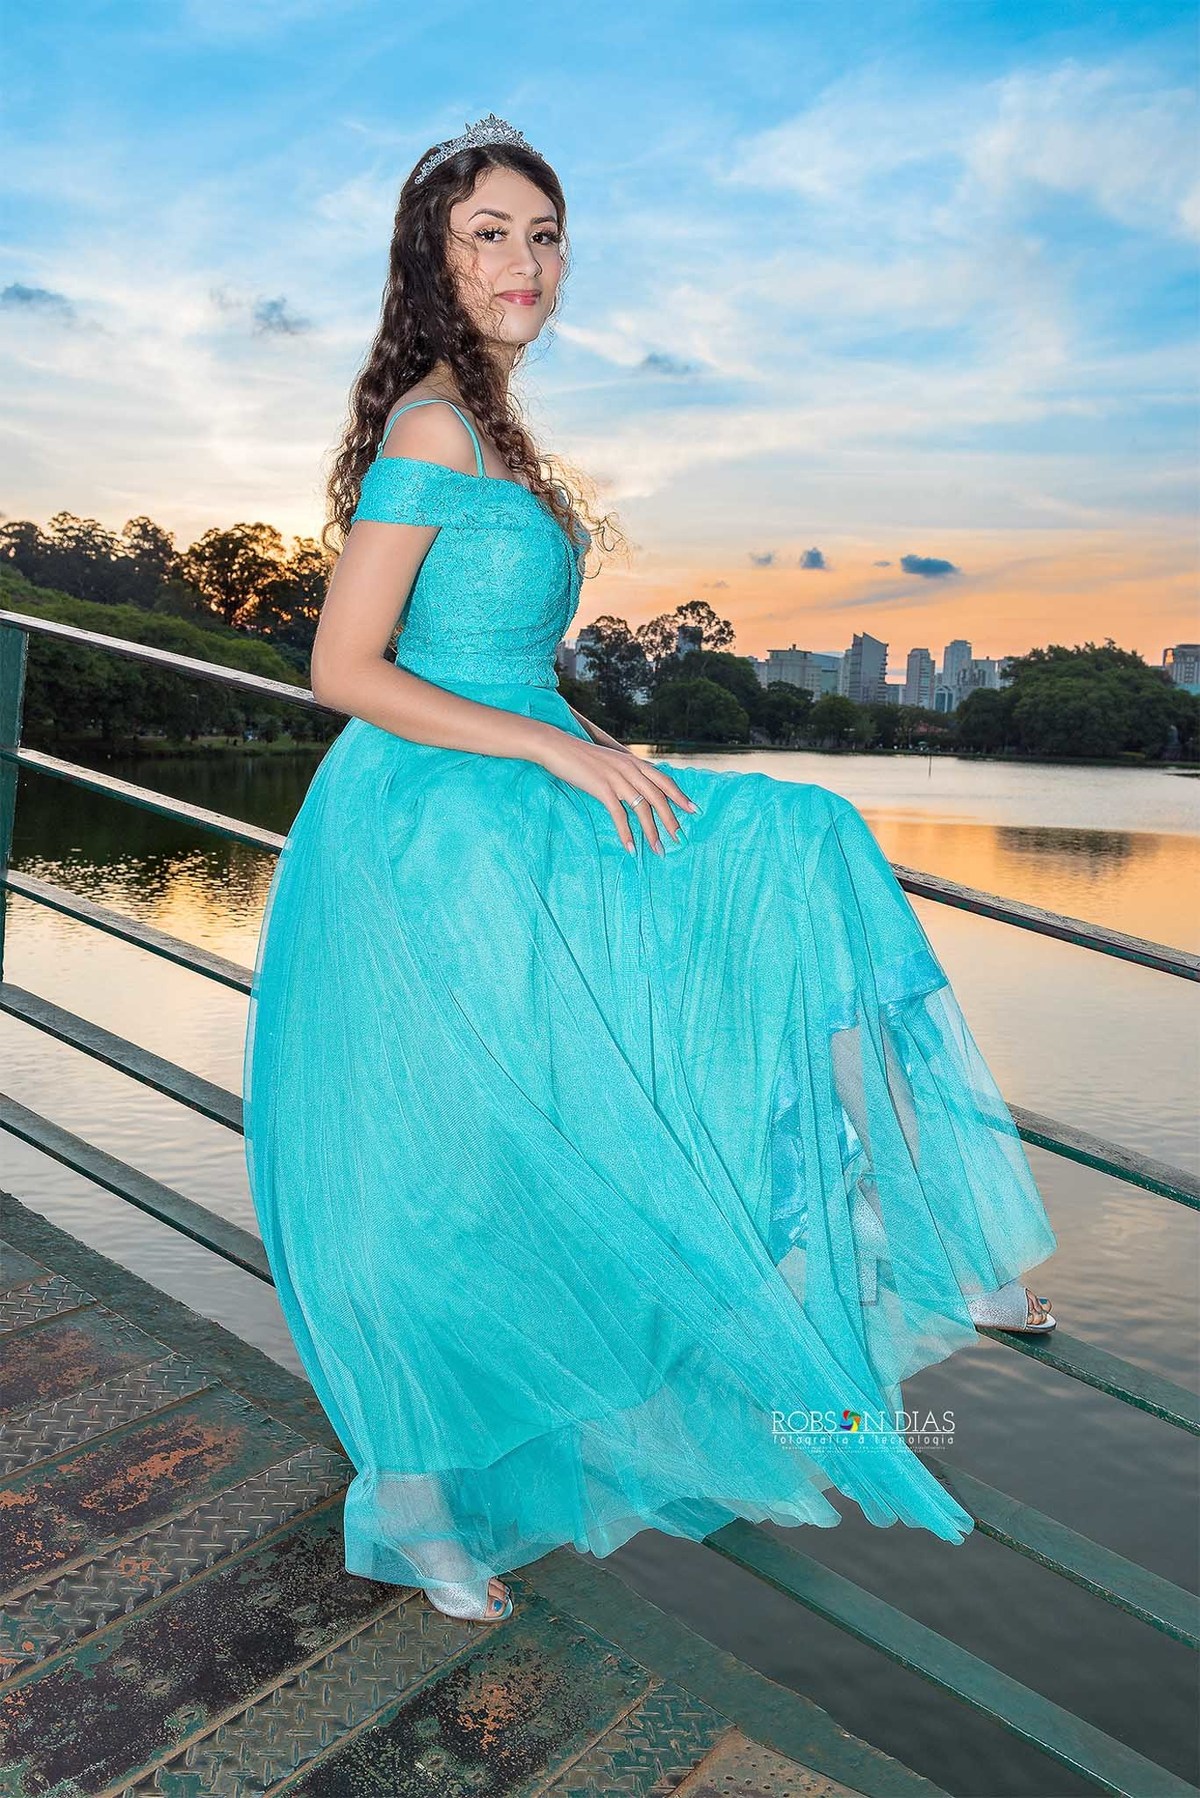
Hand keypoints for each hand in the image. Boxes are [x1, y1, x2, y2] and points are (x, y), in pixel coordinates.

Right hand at [535, 733, 699, 853]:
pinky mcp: (602, 788)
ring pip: (642, 808)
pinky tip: (631, 847)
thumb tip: (635, 788)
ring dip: (651, 831)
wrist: (558, 746)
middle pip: (658, 797)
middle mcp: (630, 768)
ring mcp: (617, 778)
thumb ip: (625, 772)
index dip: (680, 796)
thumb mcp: (609, 761)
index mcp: (633, 762)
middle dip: (671, 820)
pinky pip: (619, 814)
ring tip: (658, 849)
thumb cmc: (581, 757)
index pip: (664, 780)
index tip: (693, 810)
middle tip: (679, 839)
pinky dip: (626, 833)